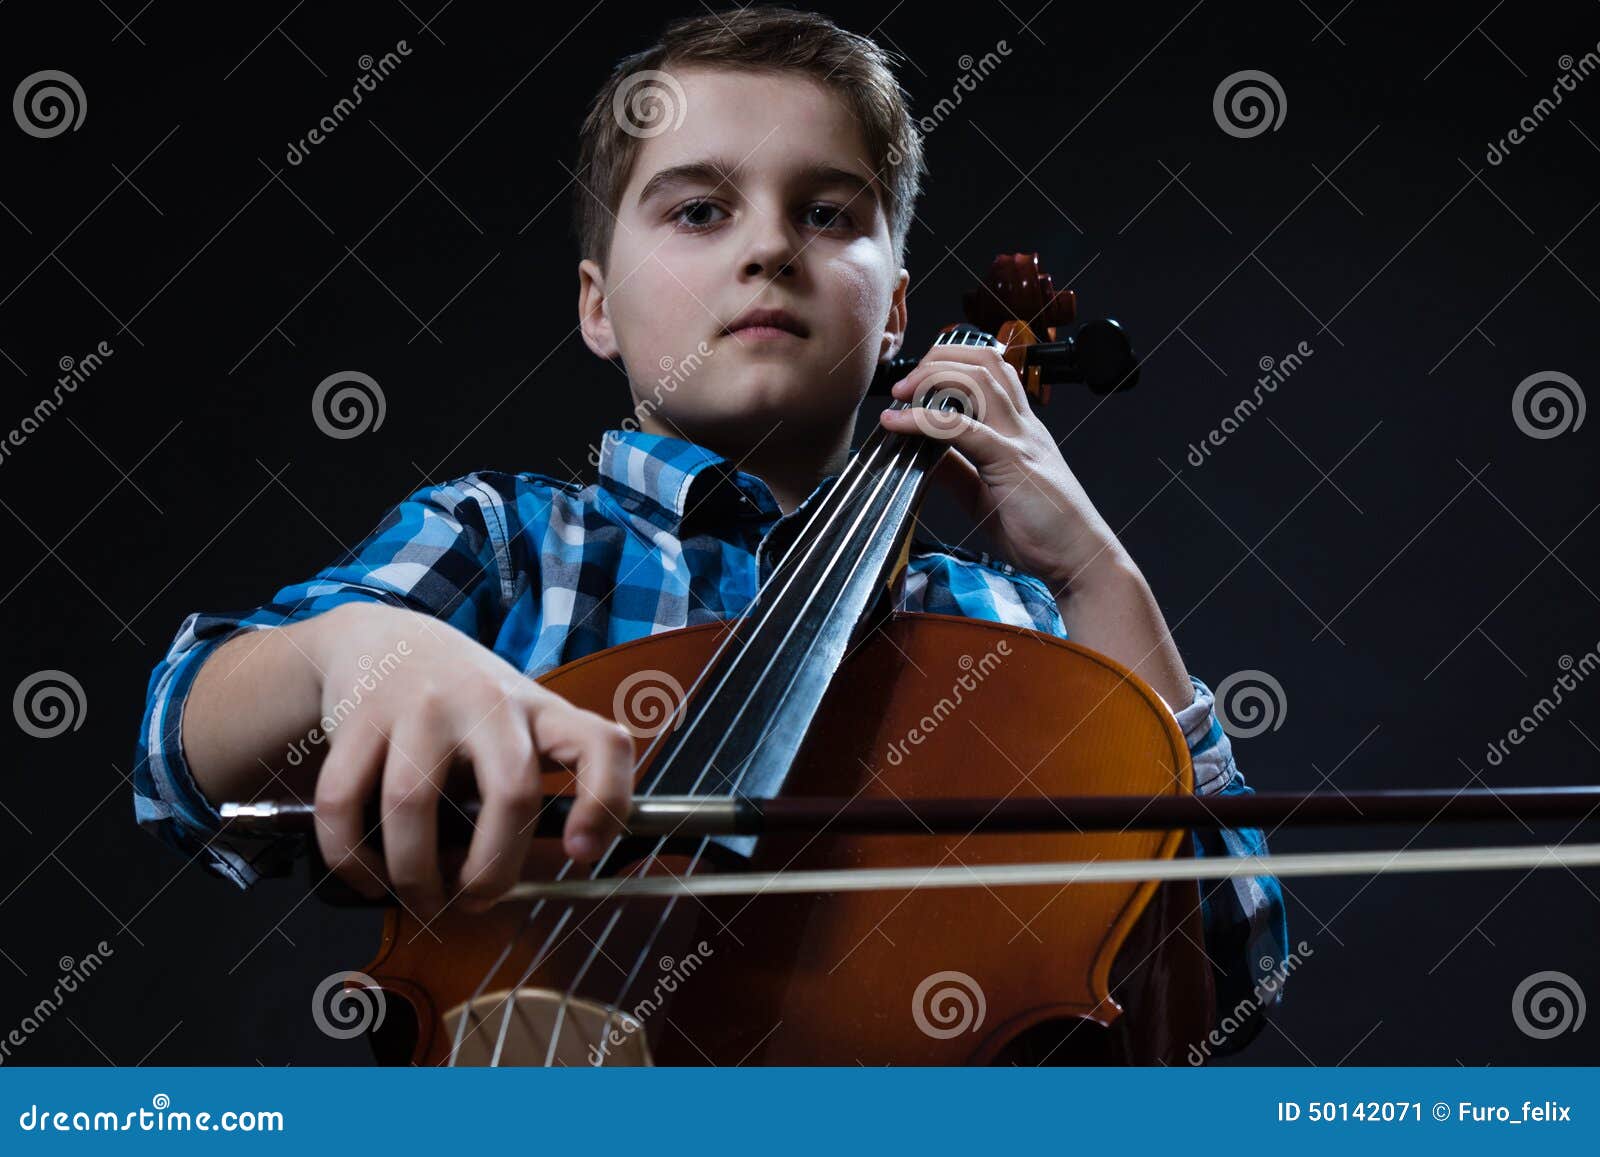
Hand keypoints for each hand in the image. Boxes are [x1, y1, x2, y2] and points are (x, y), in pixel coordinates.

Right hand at [307, 603, 636, 918]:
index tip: (580, 852)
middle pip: (510, 792)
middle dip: (492, 869)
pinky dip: (351, 859)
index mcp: (541, 712)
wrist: (383, 641)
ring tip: (421, 899)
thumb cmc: (463, 708)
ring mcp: (422, 705)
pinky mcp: (361, 716)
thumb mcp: (517, 727)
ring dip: (415, 875)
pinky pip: (343, 803)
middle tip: (475, 899)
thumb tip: (517, 882)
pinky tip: (368, 878)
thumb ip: (529, 790)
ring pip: (413, 805)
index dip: (605, 801)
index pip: (601, 744)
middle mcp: (489, 702)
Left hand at [877, 342, 1129, 590]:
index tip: (915, 385)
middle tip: (904, 384)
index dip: (951, 364)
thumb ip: (956, 470)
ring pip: (979, 380)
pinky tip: (897, 422)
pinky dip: (923, 419)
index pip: (990, 372)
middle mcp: (1023, 425)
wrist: (1080, 558)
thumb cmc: (1042, 530)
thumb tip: (920, 452)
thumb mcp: (984, 494)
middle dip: (939, 359)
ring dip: (932, 377)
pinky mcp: (1012, 462)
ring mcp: (1020, 439)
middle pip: (985, 362)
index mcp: (1020, 428)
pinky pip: (963, 428)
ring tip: (901, 394)